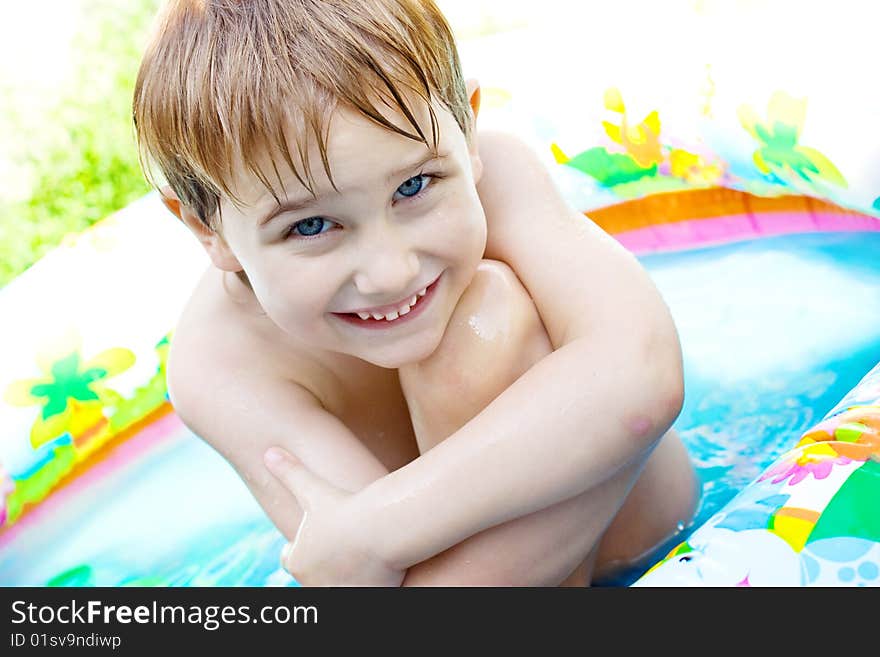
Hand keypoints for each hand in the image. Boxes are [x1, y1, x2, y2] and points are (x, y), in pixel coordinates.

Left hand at [263, 447, 404, 586]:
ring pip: (338, 585)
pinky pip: (361, 591)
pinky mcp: (360, 599)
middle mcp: (312, 583)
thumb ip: (291, 473)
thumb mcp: (313, 490)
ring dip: (347, 576)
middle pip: (316, 575)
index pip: (290, 559)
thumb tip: (269, 451)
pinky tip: (378, 571)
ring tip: (362, 560)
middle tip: (344, 549)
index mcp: (297, 560)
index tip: (317, 539)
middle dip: (327, 564)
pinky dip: (367, 584)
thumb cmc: (346, 509)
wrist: (380, 530)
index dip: (300, 549)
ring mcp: (336, 594)